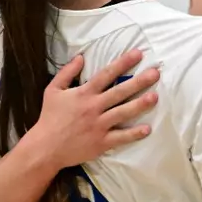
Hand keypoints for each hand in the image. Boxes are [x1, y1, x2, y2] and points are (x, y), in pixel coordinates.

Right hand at [26, 51, 159, 169]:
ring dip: (140, 105)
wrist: (45, 147)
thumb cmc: (49, 117)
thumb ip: (67, 72)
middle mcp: (94, 107)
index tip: (138, 54)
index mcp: (83, 93)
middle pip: (120, 92)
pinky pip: (120, 137)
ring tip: (155, 97)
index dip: (123, 63)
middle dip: (139, 81)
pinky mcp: (101, 142)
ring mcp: (99, 126)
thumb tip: (81, 56)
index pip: (106, 74)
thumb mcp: (53, 90)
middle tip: (156, 73)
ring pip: (123, 113)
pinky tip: (147, 129)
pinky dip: (134, 134)